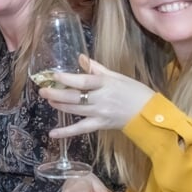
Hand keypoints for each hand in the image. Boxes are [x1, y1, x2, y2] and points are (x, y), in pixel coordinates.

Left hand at [39, 57, 155, 140]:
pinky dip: (66, 132)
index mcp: (106, 84)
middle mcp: (101, 99)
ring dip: (59, 106)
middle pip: (75, 97)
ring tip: (48, 101)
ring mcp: (100, 113)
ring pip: (75, 110)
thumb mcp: (117, 76)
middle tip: (43, 90)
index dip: (68, 79)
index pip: (83, 81)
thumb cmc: (134, 91)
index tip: (54, 76)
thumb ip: (96, 68)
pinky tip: (53, 133)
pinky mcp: (100, 125)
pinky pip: (80, 129)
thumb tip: (80, 58)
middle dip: (56, 94)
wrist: (149, 113)